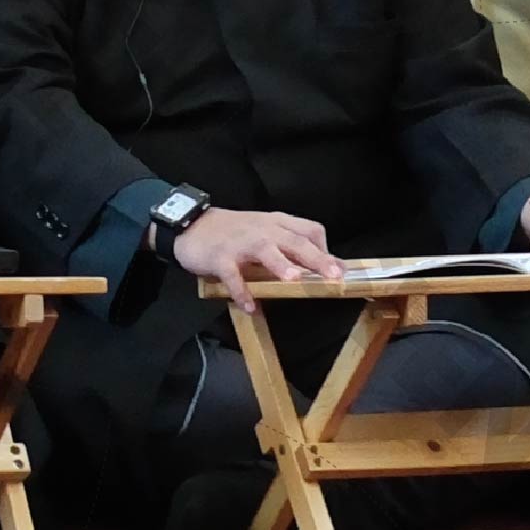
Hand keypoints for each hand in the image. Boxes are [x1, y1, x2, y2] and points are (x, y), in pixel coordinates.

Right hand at [173, 206, 345, 302]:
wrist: (191, 224)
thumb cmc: (233, 231)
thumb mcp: (263, 230)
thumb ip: (289, 245)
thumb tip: (323, 266)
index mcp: (277, 223)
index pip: (309, 230)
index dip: (326, 249)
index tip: (338, 269)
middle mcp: (263, 230)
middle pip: (294, 241)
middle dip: (315, 257)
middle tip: (333, 274)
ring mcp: (240, 242)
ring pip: (264, 249)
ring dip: (280, 263)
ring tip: (294, 279)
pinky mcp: (220, 256)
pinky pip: (232, 274)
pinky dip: (241, 291)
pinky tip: (249, 306)